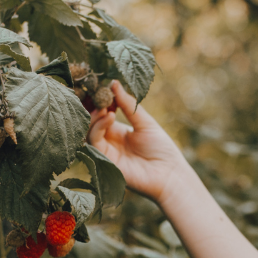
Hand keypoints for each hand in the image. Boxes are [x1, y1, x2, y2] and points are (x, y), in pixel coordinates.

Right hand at [86, 81, 195, 205]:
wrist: (168, 174)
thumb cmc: (161, 148)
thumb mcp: (144, 122)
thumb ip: (128, 105)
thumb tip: (115, 83)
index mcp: (117, 131)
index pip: (101, 113)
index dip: (100, 101)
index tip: (104, 88)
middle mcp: (108, 141)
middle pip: (91, 121)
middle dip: (94, 106)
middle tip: (101, 95)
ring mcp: (105, 151)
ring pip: (89, 130)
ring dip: (96, 115)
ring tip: (107, 107)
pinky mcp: (104, 161)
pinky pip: (94, 141)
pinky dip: (99, 126)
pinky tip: (110, 116)